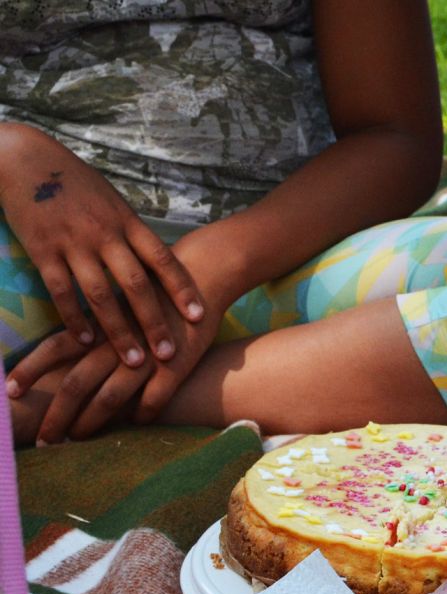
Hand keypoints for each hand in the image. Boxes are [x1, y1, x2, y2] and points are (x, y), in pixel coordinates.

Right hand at [0, 123, 204, 365]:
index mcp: (128, 222)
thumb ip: (133, 233)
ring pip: (101, 295)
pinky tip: (85, 342)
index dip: (183, 289)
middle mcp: (105, 234)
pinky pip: (61, 291)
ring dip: (119, 331)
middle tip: (169, 354)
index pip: (164, 259)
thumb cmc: (77, 184)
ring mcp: (74, 243)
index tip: (200, 316)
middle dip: (155, 322)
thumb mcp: (114, 202)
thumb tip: (160, 263)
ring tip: (134, 361)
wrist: (26, 159)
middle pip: (136, 285)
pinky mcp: (43, 250)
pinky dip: (74, 319)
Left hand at [7, 283, 220, 441]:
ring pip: (110, 398)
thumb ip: (94, 324)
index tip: (8, 391)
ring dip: (91, 423)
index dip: (29, 370)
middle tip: (43, 440)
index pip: (54, 349)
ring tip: (77, 440)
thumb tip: (66, 347)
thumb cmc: (157, 289)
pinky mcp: (176, 367)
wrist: (202, 276)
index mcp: (99, 324)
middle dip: (56, 415)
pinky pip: (154, 400)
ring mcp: (146, 356)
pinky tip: (136, 423)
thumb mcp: (116, 300)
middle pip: (76, 383)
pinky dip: (143, 415)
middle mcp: (116, 342)